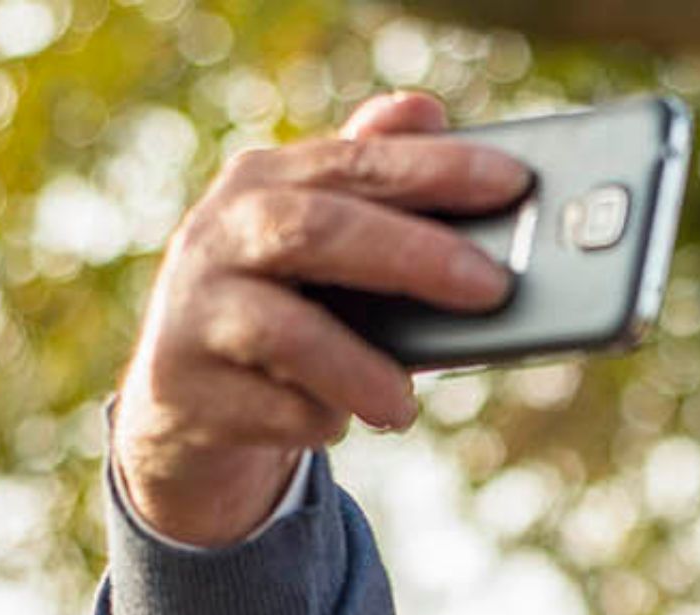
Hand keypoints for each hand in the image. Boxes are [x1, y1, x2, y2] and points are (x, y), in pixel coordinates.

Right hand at [112, 91, 528, 546]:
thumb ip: (372, 178)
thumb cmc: (283, 304)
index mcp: (265, 181)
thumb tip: (426, 108)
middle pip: (320, 230)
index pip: (357, 162)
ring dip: (359, 369)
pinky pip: (270, 409)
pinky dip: (315, 419)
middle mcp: (219, 233)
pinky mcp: (186, 389)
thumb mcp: (322, 239)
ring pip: (285, 332)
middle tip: (492, 286)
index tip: (513, 181)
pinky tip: (336, 421)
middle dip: (414, 256)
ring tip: (404, 404)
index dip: (435, 169)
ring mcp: (195, 311)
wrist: (186, 400)